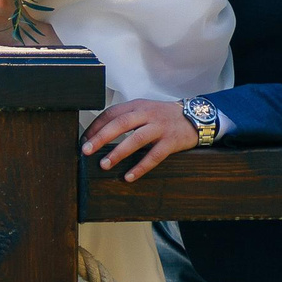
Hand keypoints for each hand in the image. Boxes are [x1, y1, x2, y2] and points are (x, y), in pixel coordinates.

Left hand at [82, 98, 198, 181]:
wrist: (196, 117)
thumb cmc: (164, 117)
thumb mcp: (145, 111)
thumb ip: (126, 118)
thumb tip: (100, 135)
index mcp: (137, 105)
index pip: (112, 113)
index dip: (96, 126)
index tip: (84, 139)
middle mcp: (147, 114)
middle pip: (121, 123)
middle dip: (102, 137)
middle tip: (87, 150)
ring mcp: (160, 127)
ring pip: (136, 138)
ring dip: (118, 152)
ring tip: (104, 164)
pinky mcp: (171, 141)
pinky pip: (154, 155)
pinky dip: (140, 166)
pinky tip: (129, 176)